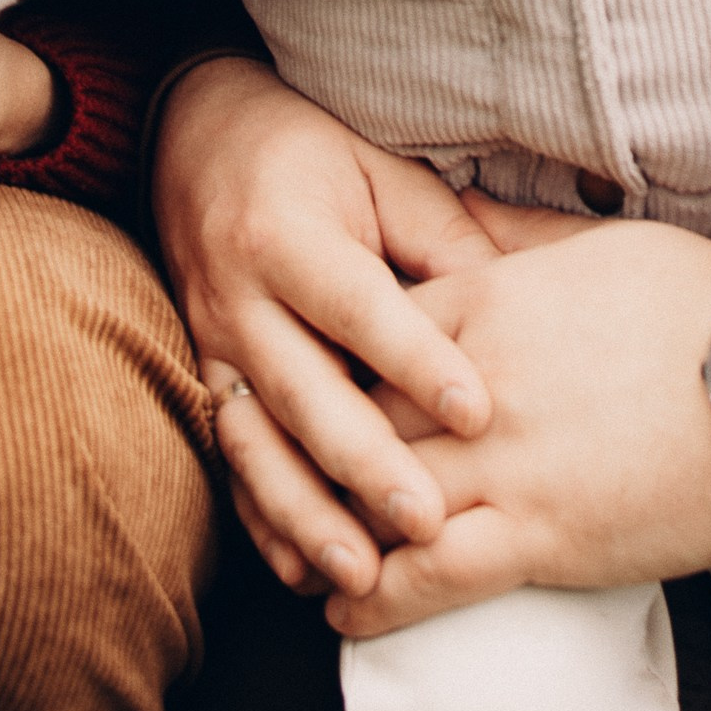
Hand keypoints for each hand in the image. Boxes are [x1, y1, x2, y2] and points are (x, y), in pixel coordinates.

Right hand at [152, 58, 526, 599]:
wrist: (193, 138)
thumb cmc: (310, 153)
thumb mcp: (380, 170)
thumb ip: (441, 239)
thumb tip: (516, 308)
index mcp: (288, 232)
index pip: (358, 307)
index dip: (416, 362)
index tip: (477, 413)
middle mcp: (239, 295)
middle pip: (304, 392)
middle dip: (366, 465)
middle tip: (428, 523)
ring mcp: (213, 344)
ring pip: (256, 444)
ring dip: (307, 516)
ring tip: (364, 573)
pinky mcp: (203, 377)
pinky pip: (228, 460)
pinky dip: (262, 519)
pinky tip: (301, 569)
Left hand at [326, 222, 710, 639]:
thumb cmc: (700, 305)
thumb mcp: (599, 248)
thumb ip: (519, 242)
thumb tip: (467, 213)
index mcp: (487, 302)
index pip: (367, 332)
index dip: (334, 364)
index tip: (313, 384)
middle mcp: (476, 381)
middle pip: (356, 416)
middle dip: (315, 446)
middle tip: (284, 472)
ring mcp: (504, 463)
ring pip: (379, 500)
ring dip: (332, 527)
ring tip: (305, 548)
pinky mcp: (540, 538)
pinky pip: (431, 578)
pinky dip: (376, 599)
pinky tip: (346, 610)